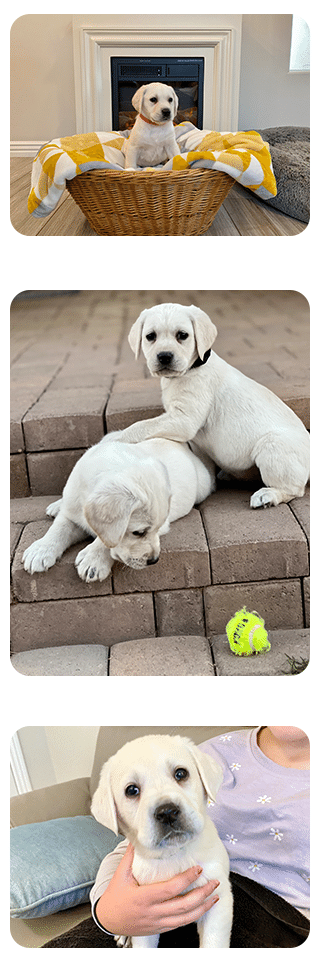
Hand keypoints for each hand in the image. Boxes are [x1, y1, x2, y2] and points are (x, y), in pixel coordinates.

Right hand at [95, 843, 219, 936]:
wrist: (108, 920)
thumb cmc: (115, 896)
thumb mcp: (121, 874)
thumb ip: (132, 856)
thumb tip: (139, 837)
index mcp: (144, 897)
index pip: (171, 888)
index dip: (187, 879)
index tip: (198, 869)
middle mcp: (153, 912)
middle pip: (183, 905)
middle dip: (202, 894)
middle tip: (214, 882)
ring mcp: (157, 922)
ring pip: (185, 918)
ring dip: (203, 907)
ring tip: (214, 896)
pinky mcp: (160, 929)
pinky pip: (180, 924)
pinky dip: (193, 916)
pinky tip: (201, 908)